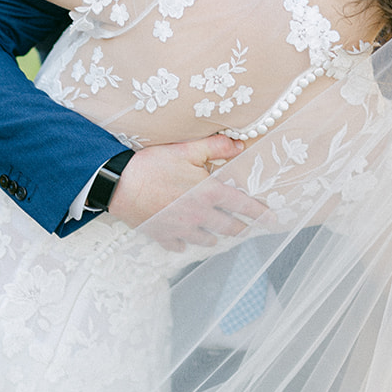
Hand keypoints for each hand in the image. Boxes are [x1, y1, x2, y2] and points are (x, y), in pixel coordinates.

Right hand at [108, 135, 265, 251]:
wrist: (118, 184)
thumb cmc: (151, 165)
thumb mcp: (185, 149)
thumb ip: (215, 147)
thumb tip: (239, 145)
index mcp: (209, 193)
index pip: (243, 206)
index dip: (261, 213)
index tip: (273, 220)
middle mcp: (200, 216)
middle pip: (230, 228)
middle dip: (241, 227)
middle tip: (245, 226)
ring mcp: (183, 229)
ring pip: (209, 241)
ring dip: (216, 236)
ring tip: (217, 231)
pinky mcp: (164, 236)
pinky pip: (181, 246)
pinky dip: (186, 242)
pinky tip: (185, 237)